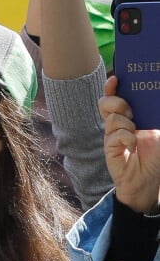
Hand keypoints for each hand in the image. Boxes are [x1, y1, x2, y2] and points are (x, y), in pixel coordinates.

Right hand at [100, 75, 159, 212]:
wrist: (148, 181)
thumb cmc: (154, 156)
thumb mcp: (158, 130)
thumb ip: (154, 114)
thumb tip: (155, 99)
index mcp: (129, 116)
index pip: (115, 96)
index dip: (111, 86)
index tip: (116, 79)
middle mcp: (118, 124)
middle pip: (105, 103)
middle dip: (117, 102)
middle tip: (131, 111)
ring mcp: (112, 136)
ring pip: (112, 118)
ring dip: (126, 123)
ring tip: (136, 133)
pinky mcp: (109, 148)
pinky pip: (115, 135)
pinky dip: (127, 139)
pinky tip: (133, 146)